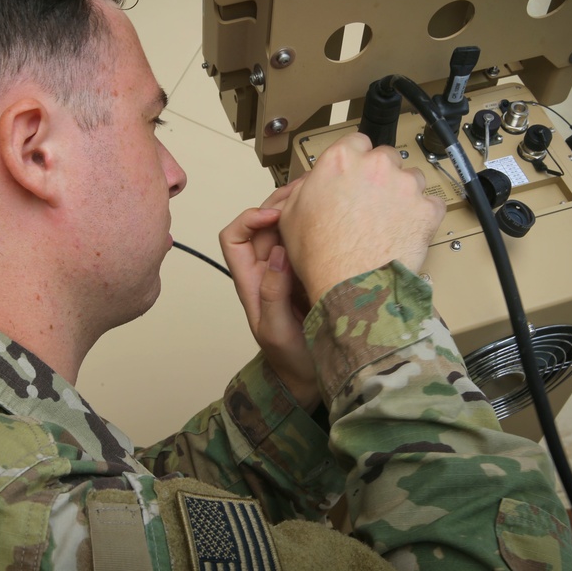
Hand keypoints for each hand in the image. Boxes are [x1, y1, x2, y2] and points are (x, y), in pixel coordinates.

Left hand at [219, 180, 319, 412]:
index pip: (233, 238)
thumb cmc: (289, 360)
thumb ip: (273, 292)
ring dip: (301, 208)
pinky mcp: (311, 270)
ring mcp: (289, 269)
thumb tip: (277, 251)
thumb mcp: (275, 330)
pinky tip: (338, 215)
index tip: (275, 217)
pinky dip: (319, 224)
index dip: (249, 219)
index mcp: (250, 280)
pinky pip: (309, 240)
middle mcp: (266, 269)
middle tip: (308, 191)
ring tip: (324, 194)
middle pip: (262, 223)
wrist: (310, 379)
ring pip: (287, 227)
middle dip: (280, 202)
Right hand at [279, 132, 444, 302]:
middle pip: (386, 158)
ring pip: (411, 178)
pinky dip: (422, 216)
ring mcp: (405, 186)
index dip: (355, 160)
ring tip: (388, 221)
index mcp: (341, 160)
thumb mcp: (290, 215)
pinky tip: (405, 230)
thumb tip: (312, 184)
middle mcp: (376, 165)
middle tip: (370, 203)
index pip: (356, 142)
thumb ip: (304, 188)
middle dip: (380, 176)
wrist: (350, 285)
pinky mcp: (426, 209)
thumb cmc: (321, 256)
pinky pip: (431, 204)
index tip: (356, 175)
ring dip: (403, 194)